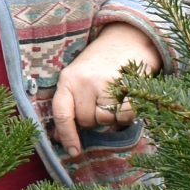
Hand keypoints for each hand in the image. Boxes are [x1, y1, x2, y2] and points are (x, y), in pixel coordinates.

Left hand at [50, 23, 158, 159]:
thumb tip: (60, 137)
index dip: (66, 135)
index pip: (61, 113)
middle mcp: (83, 81)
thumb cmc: (101, 64)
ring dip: (112, 115)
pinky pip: (124, 115)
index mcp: (67, 80)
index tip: (73, 152)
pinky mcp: (125, 84)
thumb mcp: (79, 77)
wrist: (128, 38)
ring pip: (105, 120)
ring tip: (115, 95)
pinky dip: (128, 113)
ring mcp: (104, 82)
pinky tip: (128, 98)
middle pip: (86, 120)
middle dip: (95, 117)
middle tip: (102, 99)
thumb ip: (71, 103)